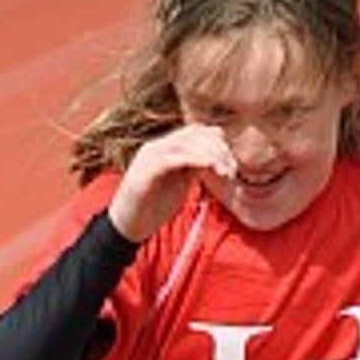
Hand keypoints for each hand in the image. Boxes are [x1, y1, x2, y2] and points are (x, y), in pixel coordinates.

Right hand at [107, 124, 235, 243]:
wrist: (127, 228)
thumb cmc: (153, 208)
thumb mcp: (178, 184)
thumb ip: (192, 169)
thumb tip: (214, 160)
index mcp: (164, 148)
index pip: (194, 132)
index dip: (216, 141)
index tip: (232, 161)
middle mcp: (155, 148)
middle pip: (192, 134)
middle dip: (217, 148)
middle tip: (232, 168)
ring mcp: (148, 158)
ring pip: (184, 143)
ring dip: (209, 154)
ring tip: (224, 170)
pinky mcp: (144, 173)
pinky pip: (171, 159)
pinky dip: (193, 159)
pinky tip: (209, 166)